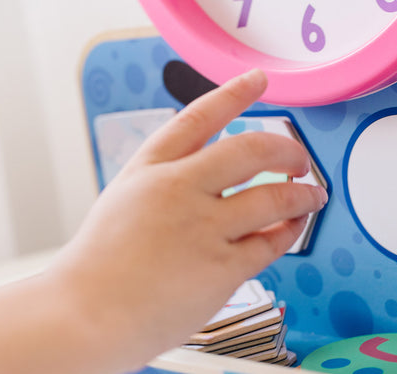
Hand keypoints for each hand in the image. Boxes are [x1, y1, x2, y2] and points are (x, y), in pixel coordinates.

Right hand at [49, 69, 327, 372]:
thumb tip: (212, 166)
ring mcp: (203, 228)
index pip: (200, 115)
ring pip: (274, 197)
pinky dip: (290, 231)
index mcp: (152, 168)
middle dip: (286, 149)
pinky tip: (294, 227)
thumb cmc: (101, 264)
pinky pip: (271, 243)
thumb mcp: (126, 197)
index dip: (233, 93)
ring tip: (312, 194)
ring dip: (303, 194)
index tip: (257, 79)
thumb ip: (168, 177)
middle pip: (251, 150)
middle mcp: (180, 189)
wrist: (84, 316)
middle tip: (299, 157)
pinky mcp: (221, 269)